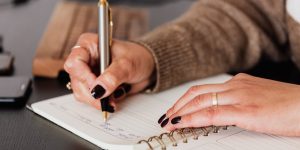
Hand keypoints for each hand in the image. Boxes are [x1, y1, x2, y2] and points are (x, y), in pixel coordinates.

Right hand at [64, 33, 154, 109]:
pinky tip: (113, 99)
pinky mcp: (94, 85)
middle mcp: (86, 58)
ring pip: (80, 92)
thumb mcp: (127, 64)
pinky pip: (89, 98)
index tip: (97, 87)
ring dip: (96, 100)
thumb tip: (98, 90)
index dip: (83, 76)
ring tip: (112, 100)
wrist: (148, 67)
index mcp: (89, 45)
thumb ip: (112, 77)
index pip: (75, 61)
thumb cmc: (137, 57)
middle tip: (105, 100)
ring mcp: (88, 73)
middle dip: (91, 93)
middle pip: (76, 80)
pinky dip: (100, 102)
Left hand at [160, 73, 299, 136]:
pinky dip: (192, 118)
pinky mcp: (246, 110)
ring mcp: (239, 96)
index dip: (185, 100)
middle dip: (178, 105)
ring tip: (168, 121)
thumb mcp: (259, 100)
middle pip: (197, 93)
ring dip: (180, 111)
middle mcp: (236, 86)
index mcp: (239, 83)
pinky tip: (181, 123)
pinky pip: (211, 113)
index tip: (175, 109)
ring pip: (200, 101)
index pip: (204, 90)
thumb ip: (240, 103)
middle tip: (166, 116)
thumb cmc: (290, 105)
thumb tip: (224, 113)